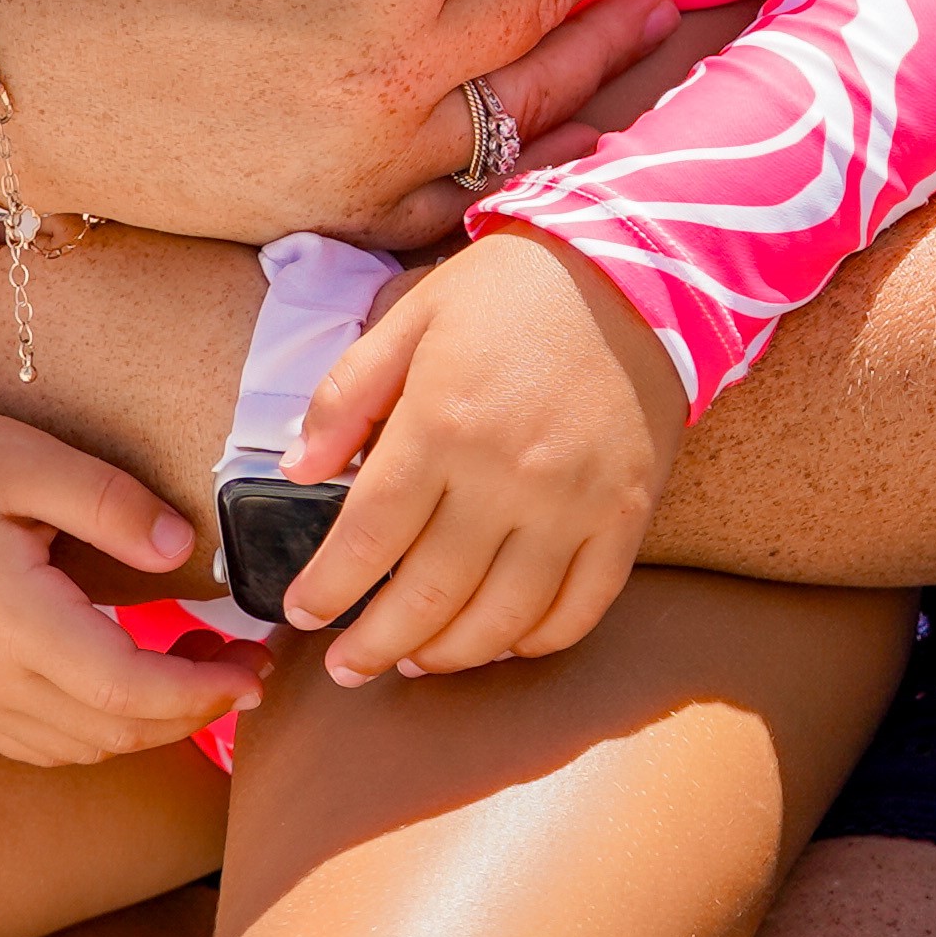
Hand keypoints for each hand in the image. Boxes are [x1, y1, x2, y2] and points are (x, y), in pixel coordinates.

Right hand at [0, 396, 260, 767]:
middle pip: (111, 731)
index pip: (125, 689)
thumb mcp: (29, 458)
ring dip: (148, 725)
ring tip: (199, 669)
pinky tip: (130, 686)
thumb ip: (112, 504)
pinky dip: (99, 730)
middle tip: (247, 666)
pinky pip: (40, 743)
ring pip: (79, 748)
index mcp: (7, 619)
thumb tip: (182, 548)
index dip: (200, 691)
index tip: (254, 666)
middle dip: (192, 711)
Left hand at [271, 230, 685, 682]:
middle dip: (375, 646)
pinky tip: (502, 642)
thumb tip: (297, 469)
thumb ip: (345, 393)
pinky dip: (536, 642)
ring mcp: (573, 504)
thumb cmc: (512, 288)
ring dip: (448, 656)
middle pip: (427, 595)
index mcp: (441, 423)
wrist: (638, 266)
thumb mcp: (412, 315)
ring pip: (501, 620)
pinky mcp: (626, 515)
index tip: (301, 614)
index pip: (367, 537)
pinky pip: (581, 608)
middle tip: (346, 670)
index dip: (327, 590)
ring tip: (414, 661)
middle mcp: (506, 476)